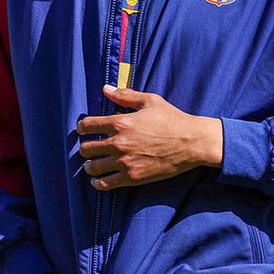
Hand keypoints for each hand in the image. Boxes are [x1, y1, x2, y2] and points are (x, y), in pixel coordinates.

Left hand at [77, 85, 222, 189]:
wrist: (191, 142)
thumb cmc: (172, 119)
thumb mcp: (149, 101)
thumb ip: (125, 95)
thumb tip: (106, 89)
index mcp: (120, 122)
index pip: (88, 125)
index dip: (82, 127)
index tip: (83, 129)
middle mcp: (118, 143)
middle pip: (87, 148)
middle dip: (86, 146)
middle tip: (89, 147)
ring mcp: (124, 162)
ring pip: (93, 167)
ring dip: (90, 165)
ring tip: (92, 164)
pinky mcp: (132, 177)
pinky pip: (105, 184)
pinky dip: (97, 183)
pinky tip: (97, 180)